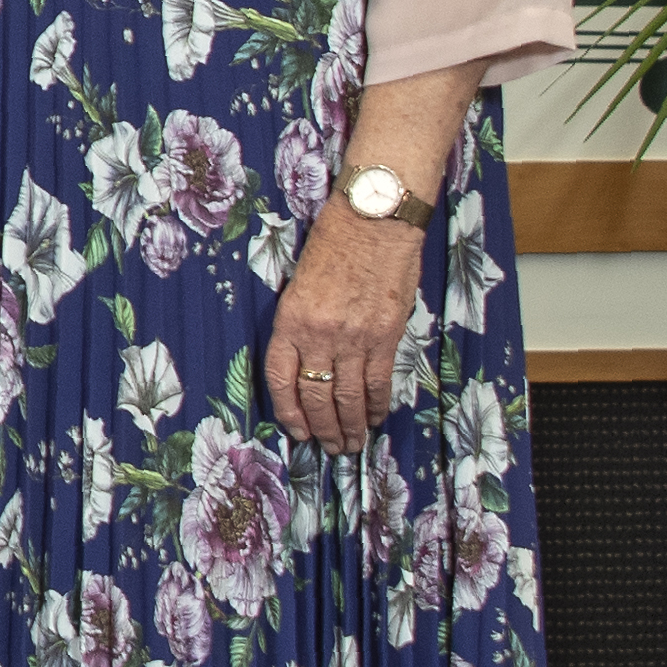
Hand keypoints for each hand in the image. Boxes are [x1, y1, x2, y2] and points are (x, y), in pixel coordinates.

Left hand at [267, 206, 414, 453]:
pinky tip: (373, 418)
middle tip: (328, 447)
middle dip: (321, 427)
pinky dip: (375, 405)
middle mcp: (320, 333)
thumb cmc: (334, 241)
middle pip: (315, 395)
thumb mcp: (300, 281)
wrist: (374, 218)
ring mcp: (355, 337)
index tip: (295, 430)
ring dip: (350, 426)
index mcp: (290, 318)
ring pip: (348, 396)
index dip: (288, 410)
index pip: (280, 377)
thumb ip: (301, 321)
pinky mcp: (386, 335)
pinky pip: (378, 381)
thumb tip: (307, 358)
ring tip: (351, 444)